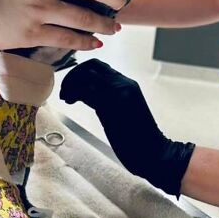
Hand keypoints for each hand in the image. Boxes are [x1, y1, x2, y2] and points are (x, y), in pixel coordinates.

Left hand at [60, 59, 194, 195]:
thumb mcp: (125, 110)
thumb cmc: (139, 137)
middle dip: (74, 75)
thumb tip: (90, 96)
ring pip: (85, 75)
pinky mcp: (109, 104)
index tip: (73, 83)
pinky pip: (84, 90)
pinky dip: (72, 93)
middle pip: (91, 66)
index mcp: (128, 84)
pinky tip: (70, 100)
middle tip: (66, 89)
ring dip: (70, 83)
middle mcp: (122, 83)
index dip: (83, 72)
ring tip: (66, 96)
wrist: (152, 150)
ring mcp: (116, 92)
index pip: (101, 67)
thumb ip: (110, 99)